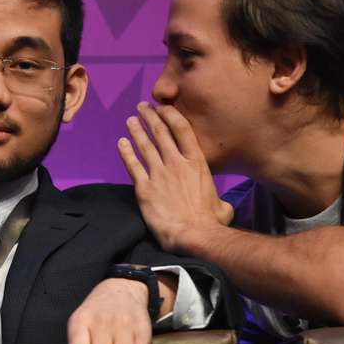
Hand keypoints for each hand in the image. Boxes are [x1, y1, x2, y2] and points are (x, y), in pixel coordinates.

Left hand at [117, 102, 232, 251]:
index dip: (170, 115)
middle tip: (142, 107)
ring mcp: (159, 174)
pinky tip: (121, 143)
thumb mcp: (223, 207)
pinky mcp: (144, 189)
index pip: (182, 129)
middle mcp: (176, 163)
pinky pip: (132, 166)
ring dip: (136, 130)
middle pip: (160, 132)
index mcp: (197, 163)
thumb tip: (222, 206)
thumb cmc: (211, 223)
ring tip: (131, 120)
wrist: (193, 235)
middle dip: (150, 117)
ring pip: (145, 146)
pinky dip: (126, 152)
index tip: (163, 107)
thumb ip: (220, 200)